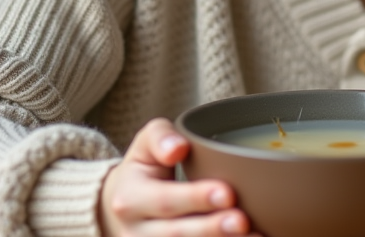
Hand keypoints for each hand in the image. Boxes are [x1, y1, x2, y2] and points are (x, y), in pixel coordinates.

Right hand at [99, 117, 256, 236]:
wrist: (122, 205)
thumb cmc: (145, 169)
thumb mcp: (145, 144)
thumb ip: (161, 138)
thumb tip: (177, 148)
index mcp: (130, 199)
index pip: (165, 200)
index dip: (196, 199)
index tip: (227, 193)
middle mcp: (136, 232)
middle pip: (176, 234)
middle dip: (211, 228)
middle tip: (242, 221)